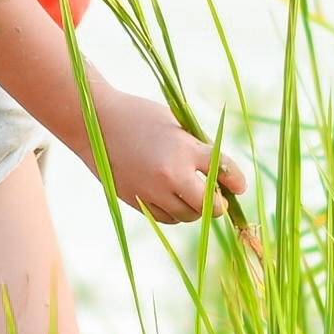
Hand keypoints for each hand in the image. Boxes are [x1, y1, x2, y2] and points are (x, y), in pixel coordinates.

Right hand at [86, 80, 243, 225]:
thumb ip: (195, 147)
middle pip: (209, 204)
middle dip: (219, 205)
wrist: (94, 123)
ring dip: (196, 210)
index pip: (224, 171)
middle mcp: (171, 174)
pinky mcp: (136, 200)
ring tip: (195, 198)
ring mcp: (152, 191)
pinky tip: (174, 201)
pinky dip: (175, 213)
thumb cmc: (138, 116)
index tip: (239, 187)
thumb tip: (218, 172)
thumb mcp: (174, 124)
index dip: (237, 182)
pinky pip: (166, 218)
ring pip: (187, 215)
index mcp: (185, 149)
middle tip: (220, 200)